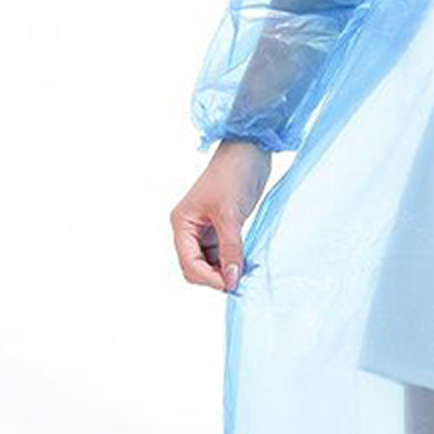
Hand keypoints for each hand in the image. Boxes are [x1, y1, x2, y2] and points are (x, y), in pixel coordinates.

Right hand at [170, 140, 273, 291]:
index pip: (189, 263)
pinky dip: (234, 259)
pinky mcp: (224, 225)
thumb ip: (230, 249)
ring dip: (227, 269)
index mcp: (182, 224)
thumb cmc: (234, 174)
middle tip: (240, 282)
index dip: (208, 278)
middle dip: (215, 276)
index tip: (231, 285)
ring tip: (246, 273)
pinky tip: (248, 262)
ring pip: (211, 261)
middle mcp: (190, 228)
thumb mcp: (231, 214)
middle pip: (196, 266)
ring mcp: (207, 228)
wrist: (251, 148)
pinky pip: (224, 251)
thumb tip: (231, 280)